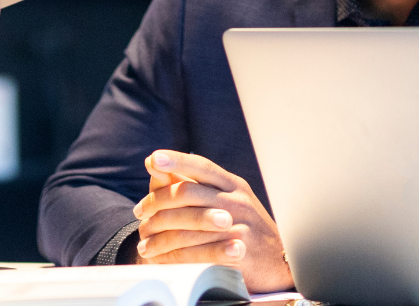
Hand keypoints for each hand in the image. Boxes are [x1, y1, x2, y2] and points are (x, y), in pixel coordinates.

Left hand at [131, 150, 291, 293]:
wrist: (279, 260)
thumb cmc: (246, 225)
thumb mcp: (226, 199)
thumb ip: (195, 183)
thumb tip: (157, 165)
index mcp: (232, 185)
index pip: (202, 166)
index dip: (176, 160)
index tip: (152, 159)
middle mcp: (237, 201)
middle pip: (189, 192)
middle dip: (157, 201)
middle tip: (139, 211)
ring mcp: (240, 225)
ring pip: (188, 225)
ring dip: (160, 234)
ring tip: (143, 242)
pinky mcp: (238, 251)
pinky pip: (198, 252)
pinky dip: (174, 255)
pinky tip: (159, 258)